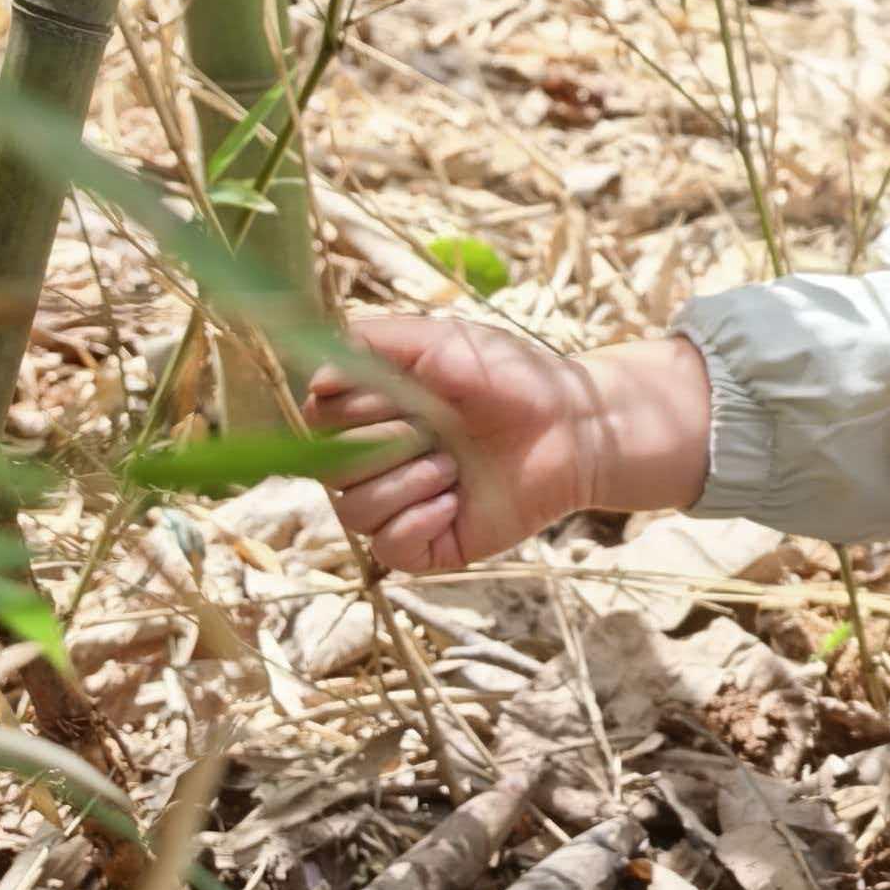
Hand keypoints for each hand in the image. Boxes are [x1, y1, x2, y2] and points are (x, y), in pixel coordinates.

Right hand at [308, 316, 710, 574]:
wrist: (575, 425)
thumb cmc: (511, 376)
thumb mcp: (438, 339)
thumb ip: (371, 340)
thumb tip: (314, 371)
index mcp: (370, 414)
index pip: (314, 421)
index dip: (350, 411)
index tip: (398, 394)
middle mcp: (377, 461)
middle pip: (329, 468)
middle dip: (387, 442)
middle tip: (441, 428)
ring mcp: (403, 505)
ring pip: (353, 512)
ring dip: (405, 482)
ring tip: (454, 467)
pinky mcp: (432, 544)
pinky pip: (389, 550)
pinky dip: (415, 523)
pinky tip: (453, 501)